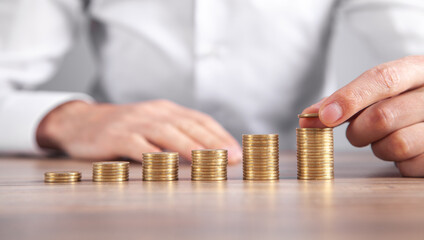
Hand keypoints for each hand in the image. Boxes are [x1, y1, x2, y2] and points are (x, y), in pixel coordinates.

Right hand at [37, 99, 241, 163]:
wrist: (81, 121)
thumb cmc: (124, 128)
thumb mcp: (152, 123)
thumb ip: (175, 133)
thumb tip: (206, 152)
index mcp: (166, 109)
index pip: (199, 120)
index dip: (220, 135)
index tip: (236, 151)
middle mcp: (154, 112)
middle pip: (188, 125)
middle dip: (213, 142)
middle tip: (232, 157)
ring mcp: (135, 123)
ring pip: (167, 134)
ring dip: (191, 147)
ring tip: (209, 160)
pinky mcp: (117, 136)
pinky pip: (138, 146)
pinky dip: (155, 155)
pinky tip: (169, 164)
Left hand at [300, 56, 423, 176]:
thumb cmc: (403, 102)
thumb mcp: (381, 92)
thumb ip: (345, 101)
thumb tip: (307, 118)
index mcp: (418, 69)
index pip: (382, 78)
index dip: (349, 98)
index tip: (324, 116)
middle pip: (382, 116)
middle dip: (358, 130)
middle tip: (358, 132)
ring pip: (397, 144)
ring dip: (379, 147)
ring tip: (386, 139)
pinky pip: (409, 165)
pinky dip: (398, 162)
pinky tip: (406, 151)